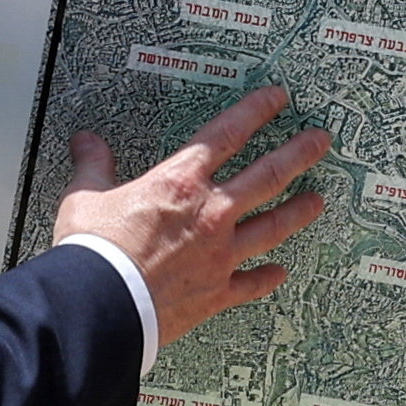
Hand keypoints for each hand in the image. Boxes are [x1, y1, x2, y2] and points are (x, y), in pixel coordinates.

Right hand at [53, 87, 329, 348]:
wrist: (100, 307)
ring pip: (273, 227)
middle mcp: (212, 214)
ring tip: (317, 200)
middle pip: (269, 175)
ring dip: (298, 212)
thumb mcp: (84, 197)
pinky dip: (267, 278)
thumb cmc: (92, 252)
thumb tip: (86, 142)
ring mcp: (221, 255)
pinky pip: (251, 284)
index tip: (277, 98)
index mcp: (181, 182)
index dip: (256, 111)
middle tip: (321, 141)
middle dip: (300, 154)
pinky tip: (281, 273)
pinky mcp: (218, 292)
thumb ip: (93, 166)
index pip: (228, 134)